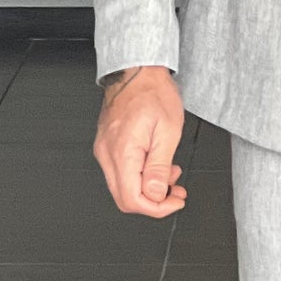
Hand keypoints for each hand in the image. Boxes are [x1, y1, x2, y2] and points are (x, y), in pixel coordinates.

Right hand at [93, 66, 187, 217]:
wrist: (137, 72)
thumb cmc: (153, 93)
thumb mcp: (168, 132)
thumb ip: (159, 168)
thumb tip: (155, 194)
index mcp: (122, 152)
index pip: (133, 200)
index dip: (157, 208)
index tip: (175, 202)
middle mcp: (107, 154)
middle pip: (125, 199)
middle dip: (154, 201)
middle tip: (176, 193)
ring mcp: (104, 150)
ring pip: (123, 187)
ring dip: (148, 189)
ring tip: (170, 176)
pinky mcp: (107, 146)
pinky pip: (121, 172)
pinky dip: (140, 176)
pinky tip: (156, 166)